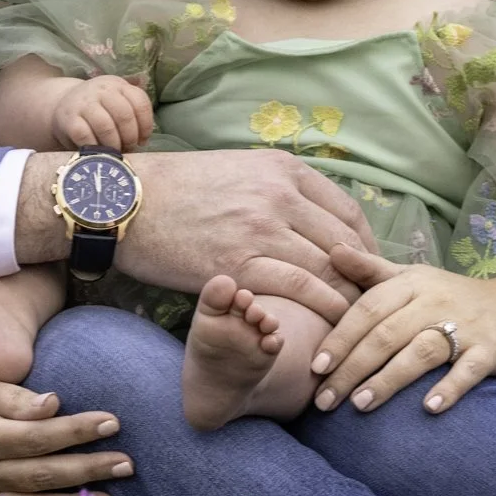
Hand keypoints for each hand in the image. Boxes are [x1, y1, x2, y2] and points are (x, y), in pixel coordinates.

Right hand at [52, 75, 155, 149]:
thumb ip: (131, 113)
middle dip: (130, 137)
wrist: (62, 104)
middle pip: (124, 115)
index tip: (143, 140)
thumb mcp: (115, 101)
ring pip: (106, 126)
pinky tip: (98, 152)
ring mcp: (83, 103)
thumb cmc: (97, 109)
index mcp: (117, 85)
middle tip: (129, 147)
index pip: (140, 103)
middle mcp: (101, 90)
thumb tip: (142, 141)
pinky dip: (96, 148)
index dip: (146, 125)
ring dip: (114, 144)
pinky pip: (86, 137)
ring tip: (115, 152)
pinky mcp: (68, 120)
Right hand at [114, 150, 373, 327]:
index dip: (367, 247)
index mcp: (283, 169)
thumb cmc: (176, 190)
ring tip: (355, 324)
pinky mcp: (240, 263)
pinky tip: (331, 326)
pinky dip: (324, 309)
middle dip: (364, 278)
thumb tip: (308, 218)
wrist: (124, 202)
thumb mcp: (237, 170)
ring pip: (330, 267)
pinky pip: (302, 289)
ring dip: (349, 299)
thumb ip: (276, 190)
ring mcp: (262, 228)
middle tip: (371, 306)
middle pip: (345, 242)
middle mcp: (280, 194)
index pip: (347, 212)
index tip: (368, 271)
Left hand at [309, 244, 495, 416]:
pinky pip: (467, 370)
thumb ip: (370, 270)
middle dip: (353, 368)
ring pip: (421, 352)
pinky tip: (429, 409)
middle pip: (387, 335)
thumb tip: (331, 250)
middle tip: (326, 399)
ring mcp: (465, 326)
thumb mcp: (411, 277)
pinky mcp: (490, 351)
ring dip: (389, 380)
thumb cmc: (447, 297)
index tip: (316, 366)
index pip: (369, 309)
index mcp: (411, 283)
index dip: (341, 337)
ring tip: (360, 404)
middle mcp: (435, 301)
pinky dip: (449, 388)